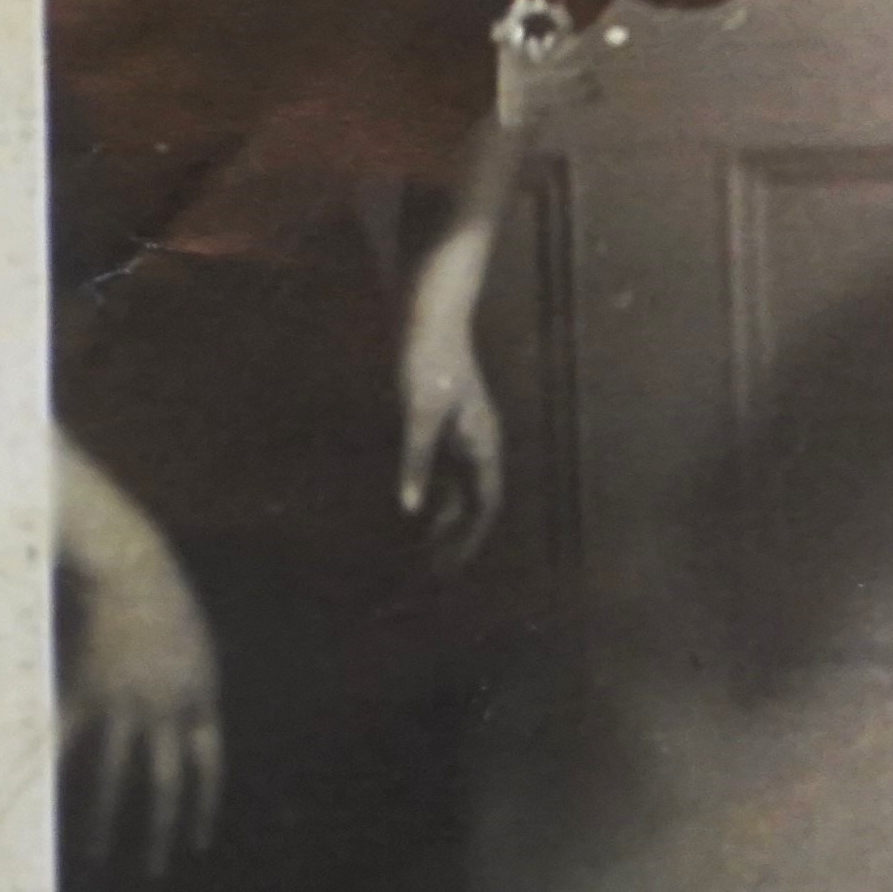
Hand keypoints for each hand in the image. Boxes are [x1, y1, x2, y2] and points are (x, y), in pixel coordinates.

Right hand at [64, 530, 221, 878]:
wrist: (138, 576)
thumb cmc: (170, 610)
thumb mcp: (198, 657)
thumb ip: (193, 696)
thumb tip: (188, 728)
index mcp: (201, 704)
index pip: (208, 770)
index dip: (205, 809)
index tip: (198, 842)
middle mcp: (167, 714)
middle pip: (168, 785)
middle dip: (163, 831)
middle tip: (157, 871)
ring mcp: (126, 707)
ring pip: (116, 777)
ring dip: (106, 821)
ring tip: (98, 857)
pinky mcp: (88, 694)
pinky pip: (69, 744)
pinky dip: (54, 775)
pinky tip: (41, 806)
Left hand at [395, 333, 504, 568]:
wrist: (431, 316)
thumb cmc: (427, 362)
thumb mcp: (418, 414)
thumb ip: (415, 461)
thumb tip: (409, 510)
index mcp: (481, 446)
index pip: (483, 507)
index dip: (468, 541)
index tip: (447, 571)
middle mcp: (479, 445)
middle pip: (475, 505)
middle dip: (459, 540)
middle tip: (434, 575)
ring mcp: (466, 436)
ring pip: (464, 491)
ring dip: (449, 523)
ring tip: (428, 553)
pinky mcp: (449, 426)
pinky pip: (451, 475)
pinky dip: (439, 499)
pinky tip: (421, 509)